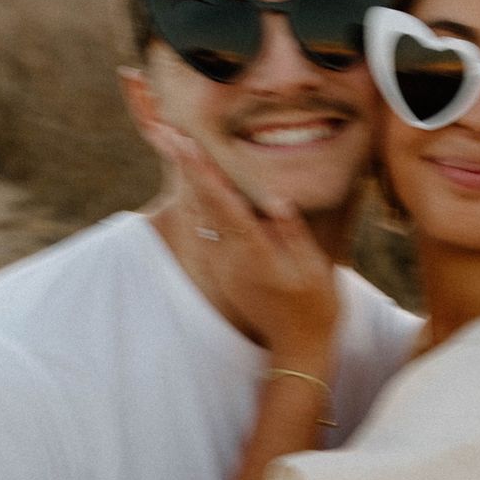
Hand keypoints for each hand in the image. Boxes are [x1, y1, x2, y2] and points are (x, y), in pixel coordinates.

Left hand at [170, 131, 338, 362]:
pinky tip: (194, 184)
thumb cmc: (316, 306)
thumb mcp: (314, 270)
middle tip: (163, 129)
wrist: (298, 349)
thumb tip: (277, 200)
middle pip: (202, 202)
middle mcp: (230, 257)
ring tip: (173, 145)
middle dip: (184, 165)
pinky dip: (199, 202)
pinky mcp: (224, 271)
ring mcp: (224, 266)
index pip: (222, 202)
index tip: (184, 142)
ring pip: (200, 215)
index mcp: (254, 252)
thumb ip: (293, 234)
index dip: (202, 170)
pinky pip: (208, 230)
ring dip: (188, 180)